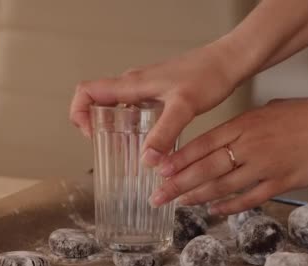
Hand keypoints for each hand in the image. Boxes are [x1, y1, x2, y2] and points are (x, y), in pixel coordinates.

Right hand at [69, 39, 242, 166]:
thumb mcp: (184, 107)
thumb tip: (146, 159)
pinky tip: (151, 143)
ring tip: (126, 152)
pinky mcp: (159, 93)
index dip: (79, 113)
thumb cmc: (207, 75)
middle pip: (98, 102)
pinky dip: (134, 126)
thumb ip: (164, 134)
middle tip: (109, 150)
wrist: (228, 63)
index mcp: (132, 84)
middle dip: (96, 126)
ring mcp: (146, 88)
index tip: (90, 135)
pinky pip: (135, 109)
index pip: (87, 91)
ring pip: (118, 107)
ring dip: (115, 127)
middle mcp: (134, 84)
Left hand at [149, 98, 307, 214]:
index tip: (158, 170)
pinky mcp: (282, 183)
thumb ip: (249, 123)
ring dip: (197, 197)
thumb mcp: (274, 109)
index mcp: (246, 123)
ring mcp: (266, 165)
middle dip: (177, 183)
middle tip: (157, 196)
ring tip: (178, 204)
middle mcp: (250, 145)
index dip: (178, 159)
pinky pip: (249, 198)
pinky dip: (230, 206)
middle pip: (205, 167)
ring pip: (222, 185)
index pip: (203, 143)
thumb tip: (232, 134)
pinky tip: (214, 210)